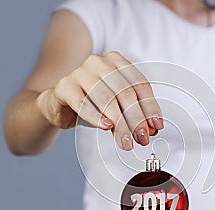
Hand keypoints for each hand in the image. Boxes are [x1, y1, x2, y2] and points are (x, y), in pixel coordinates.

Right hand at [35, 51, 162, 150]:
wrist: (58, 106)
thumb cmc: (91, 104)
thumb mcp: (116, 109)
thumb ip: (133, 115)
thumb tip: (151, 130)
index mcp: (117, 62)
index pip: (140, 85)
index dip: (150, 107)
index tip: (156, 127)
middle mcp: (100, 62)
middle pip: (125, 92)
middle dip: (136, 119)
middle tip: (141, 138)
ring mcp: (80, 72)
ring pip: (106, 98)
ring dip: (119, 123)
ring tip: (125, 141)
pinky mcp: (64, 85)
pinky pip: (82, 102)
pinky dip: (96, 116)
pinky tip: (106, 127)